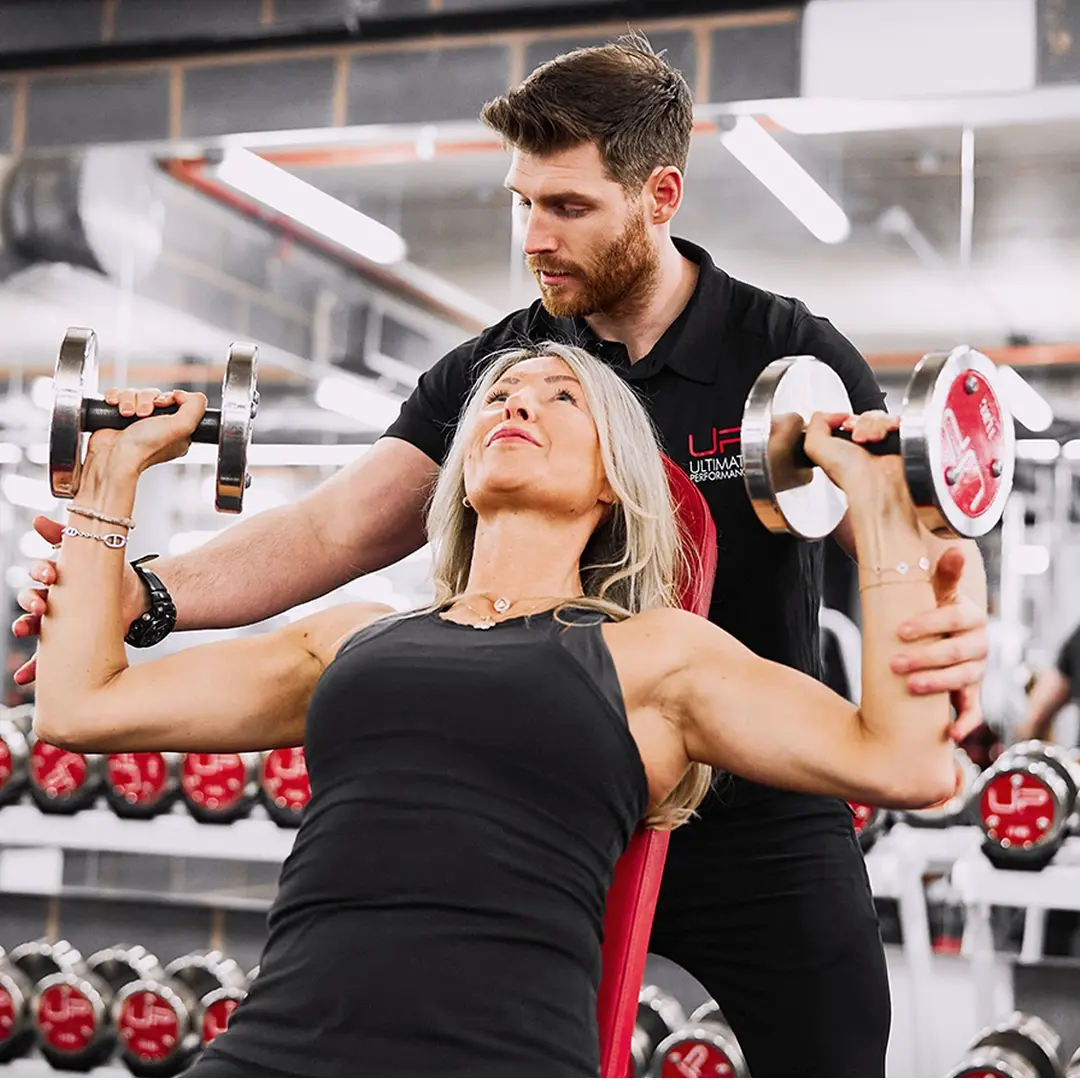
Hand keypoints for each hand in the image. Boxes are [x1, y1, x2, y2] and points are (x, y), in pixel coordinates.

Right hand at [11, 514, 149, 685]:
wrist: (137, 599)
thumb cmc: (110, 573)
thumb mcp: (95, 552)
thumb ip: (67, 536)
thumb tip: (38, 520)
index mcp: (58, 577)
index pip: (40, 573)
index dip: (41, 574)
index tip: (50, 576)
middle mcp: (53, 598)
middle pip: (31, 598)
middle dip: (31, 601)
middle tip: (39, 605)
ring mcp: (59, 620)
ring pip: (34, 624)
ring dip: (24, 627)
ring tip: (23, 630)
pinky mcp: (69, 640)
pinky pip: (47, 657)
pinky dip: (33, 667)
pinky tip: (23, 677)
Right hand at [87, 387, 207, 473]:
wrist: (114, 456)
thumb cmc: (145, 447)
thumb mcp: (184, 427)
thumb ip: (195, 406)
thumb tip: (182, 394)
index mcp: (176, 430)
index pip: (176, 401)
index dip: (168, 398)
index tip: (162, 404)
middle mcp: (156, 426)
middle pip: (153, 394)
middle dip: (146, 399)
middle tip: (143, 414)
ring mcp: (135, 422)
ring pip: (134, 393)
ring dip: (129, 399)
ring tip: (127, 414)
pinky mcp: (117, 417)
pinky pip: (117, 395)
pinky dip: (115, 397)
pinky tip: (115, 407)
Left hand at [802, 410, 905, 492]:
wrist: (875, 480)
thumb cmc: (848, 471)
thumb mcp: (814, 446)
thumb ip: (815, 424)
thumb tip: (833, 415)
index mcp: (841, 447)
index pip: (845, 419)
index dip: (845, 420)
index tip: (845, 427)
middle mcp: (861, 445)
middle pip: (863, 416)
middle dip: (860, 424)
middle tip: (858, 438)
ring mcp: (881, 442)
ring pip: (878, 416)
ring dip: (873, 426)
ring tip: (871, 440)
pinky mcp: (898, 439)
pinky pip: (895, 420)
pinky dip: (889, 425)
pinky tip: (883, 438)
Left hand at [888, 546, 987, 740]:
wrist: (943, 630)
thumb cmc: (934, 609)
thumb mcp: (936, 591)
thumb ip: (944, 575)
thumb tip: (954, 550)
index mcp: (972, 616)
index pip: (956, 617)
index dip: (929, 624)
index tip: (900, 631)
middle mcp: (978, 644)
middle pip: (958, 652)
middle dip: (926, 657)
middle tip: (896, 663)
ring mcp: (976, 670)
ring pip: (964, 679)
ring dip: (939, 684)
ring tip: (911, 686)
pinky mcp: (971, 692)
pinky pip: (974, 710)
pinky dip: (965, 724)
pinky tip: (952, 735)